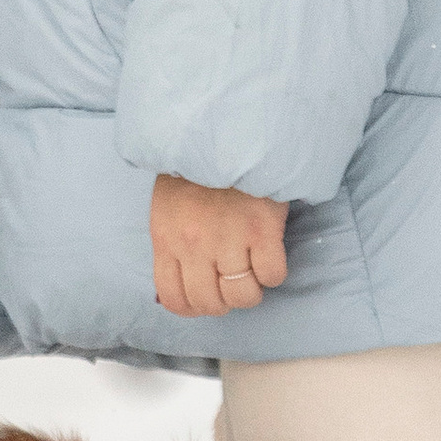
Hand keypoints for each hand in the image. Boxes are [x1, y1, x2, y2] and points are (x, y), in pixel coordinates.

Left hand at [150, 174, 289, 318]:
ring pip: (243, 295)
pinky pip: (272, 274)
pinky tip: (269, 255)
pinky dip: (273, 272)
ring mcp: (229, 239)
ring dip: (251, 290)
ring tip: (253, 272)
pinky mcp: (262, 229)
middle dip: (225, 302)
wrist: (225, 131)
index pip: (175, 299)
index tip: (207, 299)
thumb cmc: (195, 169)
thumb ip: (171, 242)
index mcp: (167, 239)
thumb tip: (178, 281)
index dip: (194, 308)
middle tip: (233, 285)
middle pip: (211, 303)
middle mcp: (195, 245)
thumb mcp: (166, 207)